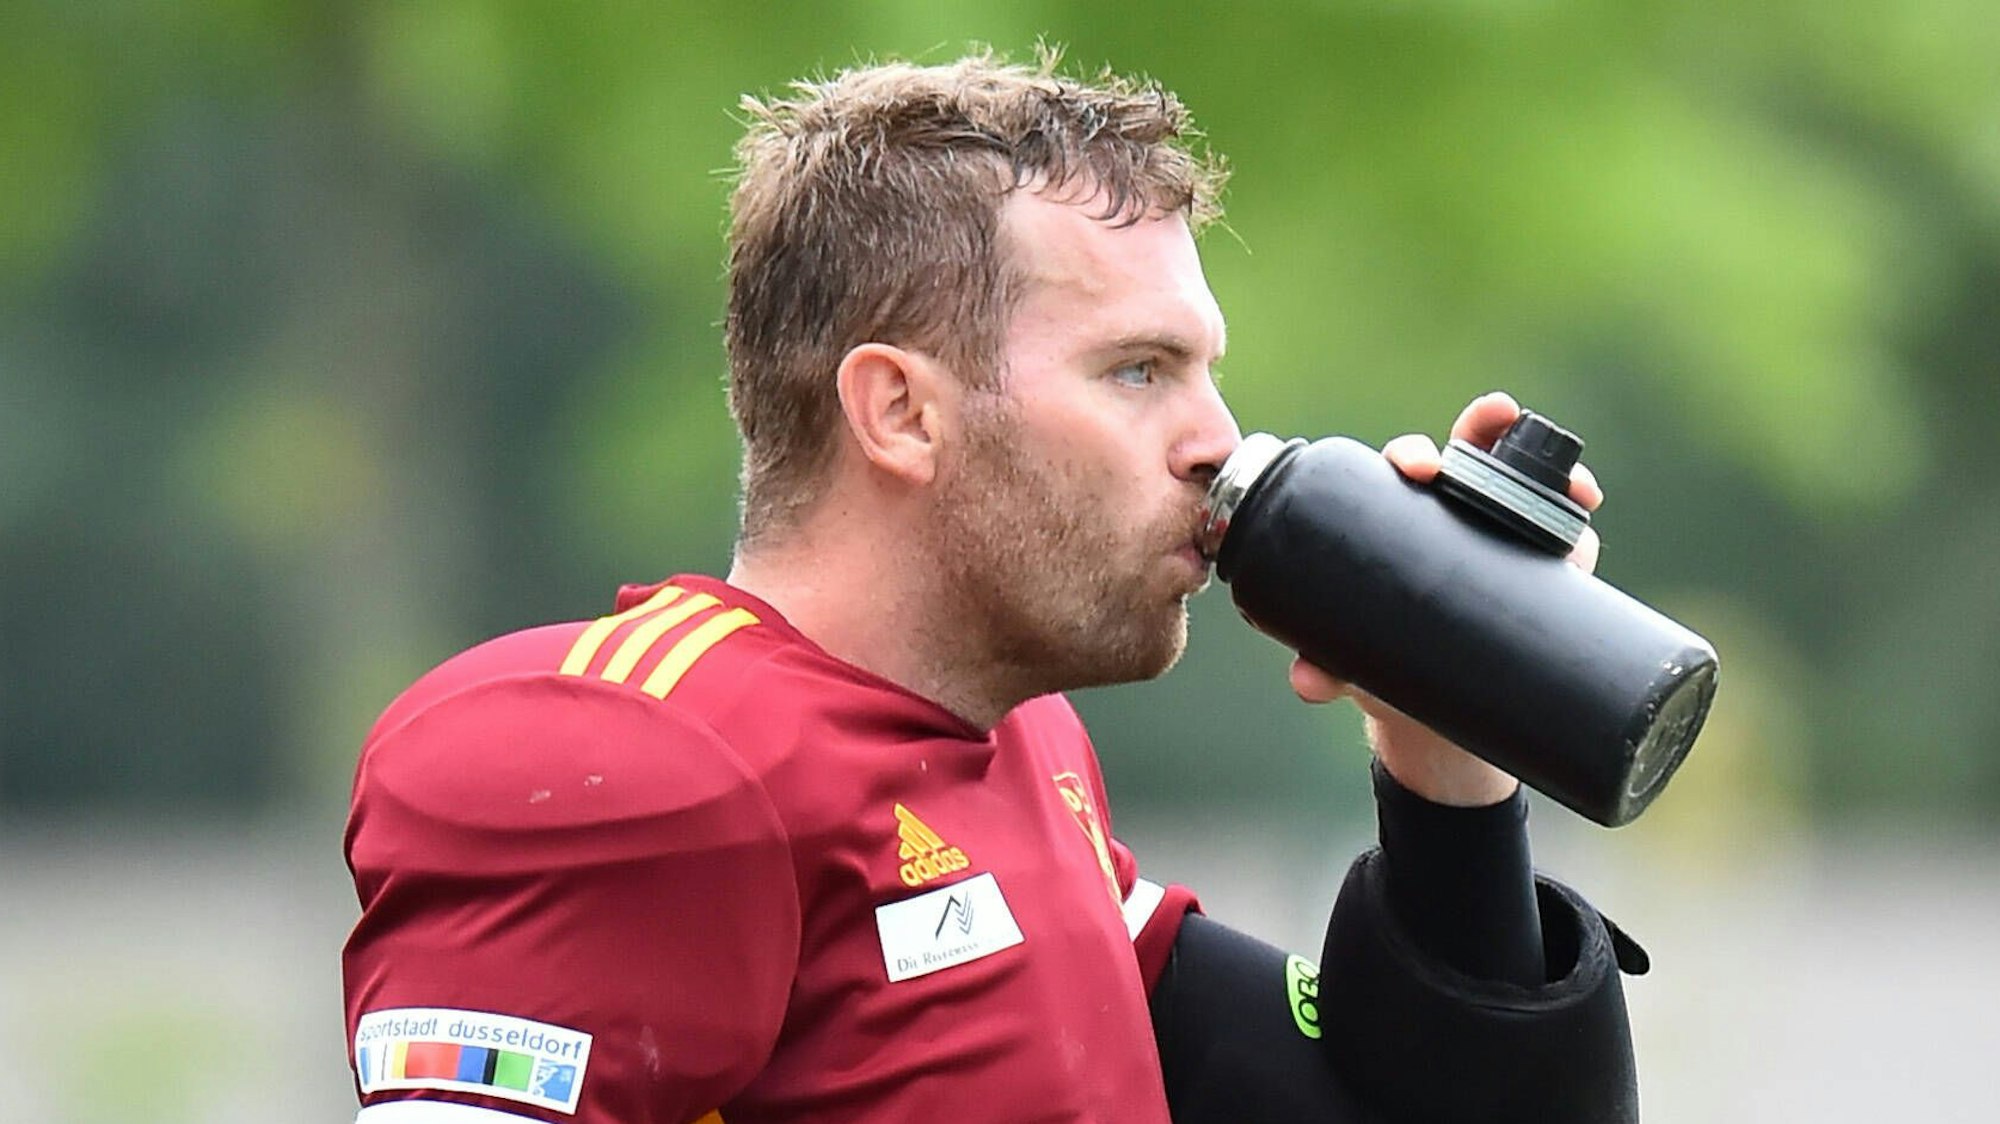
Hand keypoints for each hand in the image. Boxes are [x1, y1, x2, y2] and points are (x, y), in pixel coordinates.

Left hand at [1288, 391, 1605, 806]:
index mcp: (1394, 519)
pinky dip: (1574, 499)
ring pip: (1519, 478)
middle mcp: (1447, 513)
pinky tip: (1586, 496)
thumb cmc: (1383, 667)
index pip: (1400, 469)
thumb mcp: (1356, 664)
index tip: (1416, 466)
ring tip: (1565, 479)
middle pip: (1463, 456)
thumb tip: (1307, 682)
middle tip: (1491, 441)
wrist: (1438, 714)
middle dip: (1478, 433)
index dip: (1408, 456)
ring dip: (1542, 460)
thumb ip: (1329, 667)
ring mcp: (1497, 531)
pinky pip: (1560, 521)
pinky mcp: (1539, 559)